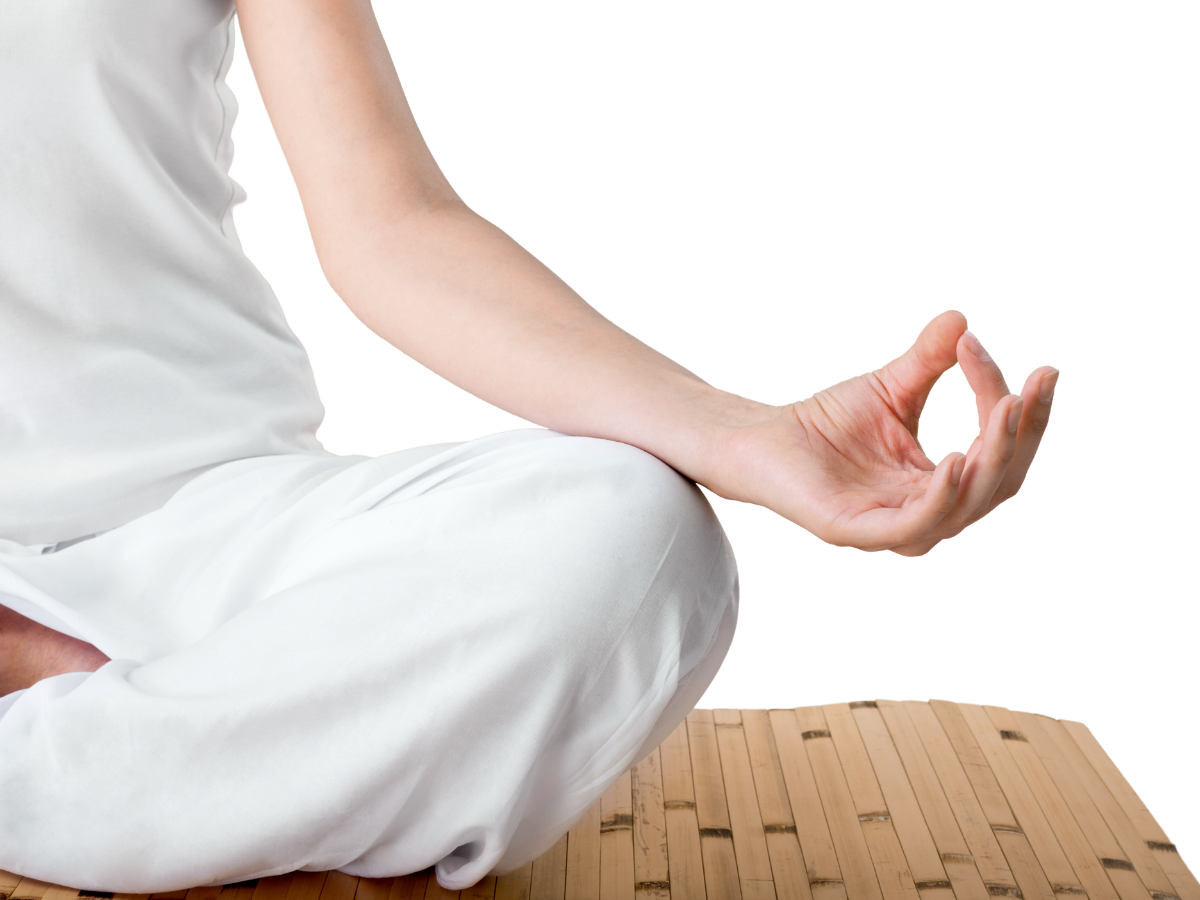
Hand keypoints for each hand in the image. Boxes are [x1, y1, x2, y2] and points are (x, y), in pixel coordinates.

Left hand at [714, 311, 1057, 554]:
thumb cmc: (826, 422)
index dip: (1024, 413)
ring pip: (965, 507)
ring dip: (991, 460)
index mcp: (942, 486)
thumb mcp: (892, 386)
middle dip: (1020, 437)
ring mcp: (893, 528)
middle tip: (1026, 391)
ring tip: (1005, 412)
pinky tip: (957, 460)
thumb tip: (961, 318)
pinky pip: (914, 524)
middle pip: (998, 484)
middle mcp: (927, 514)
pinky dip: (941, 497)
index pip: (1001, 451)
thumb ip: (930, 360)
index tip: (1039, 368)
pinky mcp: (856, 531)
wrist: (762, 438)